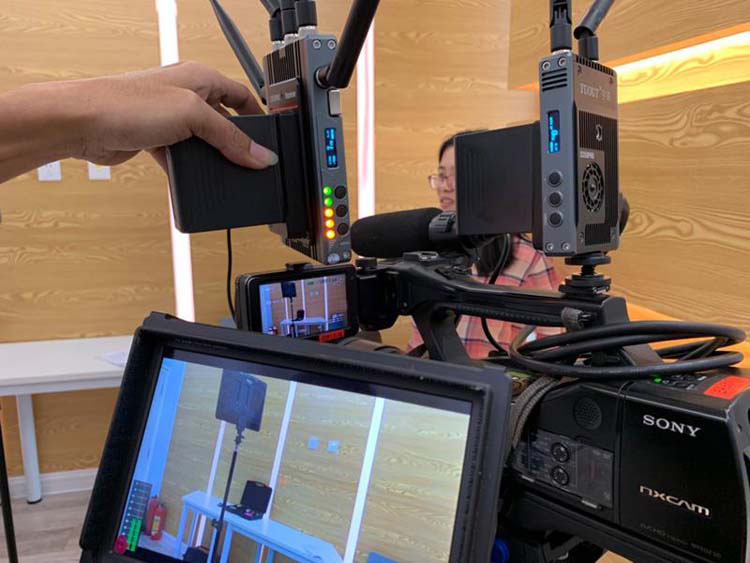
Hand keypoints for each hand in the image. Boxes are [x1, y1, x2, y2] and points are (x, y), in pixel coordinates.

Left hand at [67, 61, 276, 169]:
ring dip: (211, 159)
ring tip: (222, 173)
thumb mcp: (193, 116)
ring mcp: (170, 118)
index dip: (258, 118)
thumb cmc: (127, 103)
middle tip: (250, 164)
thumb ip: (231, 138)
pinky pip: (183, 158)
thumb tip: (261, 155)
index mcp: (200, 77)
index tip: (270, 140)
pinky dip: (188, 169)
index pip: (241, 96)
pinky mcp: (156, 139)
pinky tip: (192, 179)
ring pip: (204, 143)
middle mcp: (186, 94)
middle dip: (236, 144)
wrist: (82, 123)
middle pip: (225, 122)